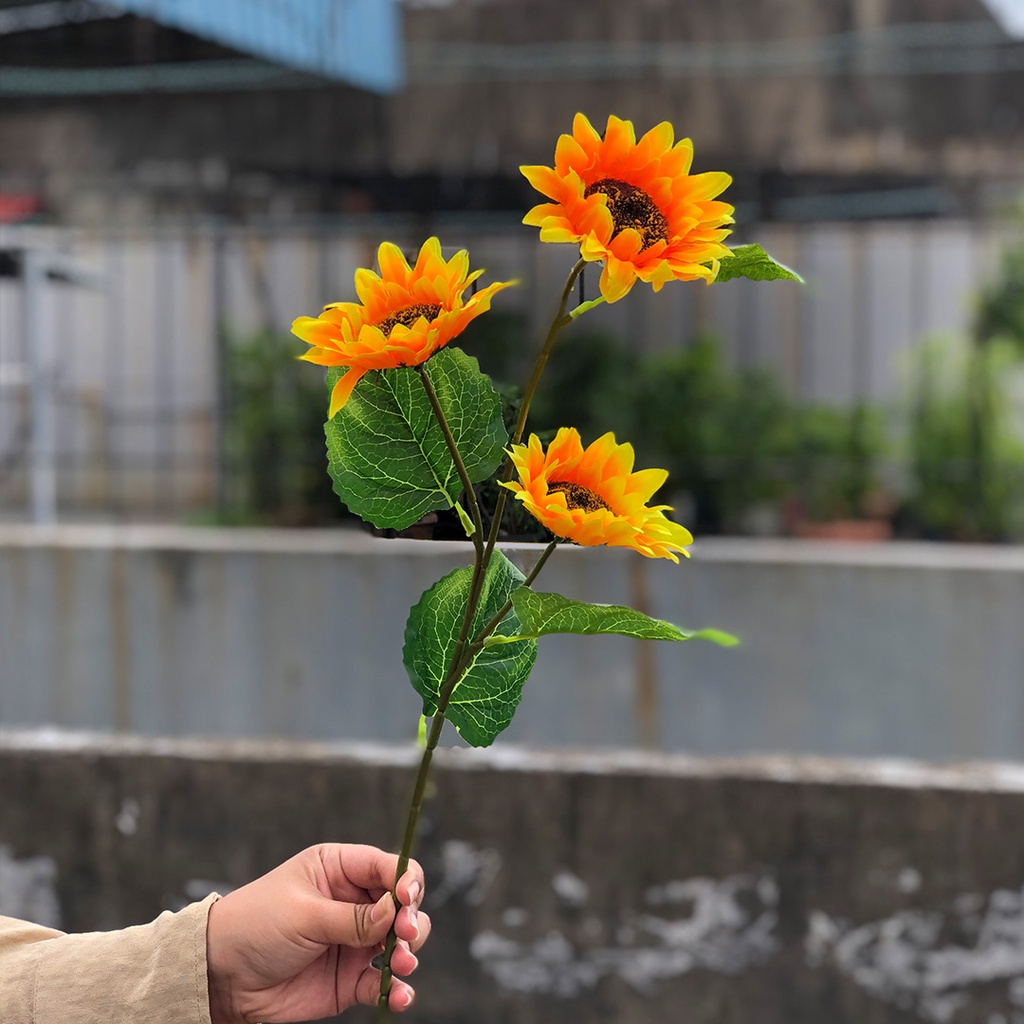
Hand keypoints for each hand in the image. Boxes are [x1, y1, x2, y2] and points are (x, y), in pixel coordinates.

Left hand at [206, 844, 429, 1022]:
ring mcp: (355, 941)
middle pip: (403, 905)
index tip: (406, 900)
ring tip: (399, 965)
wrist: (221, 977)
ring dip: (408, 953)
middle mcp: (354, 902)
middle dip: (411, 919)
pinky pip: (384, 982)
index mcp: (340, 869)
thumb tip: (395, 912)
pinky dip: (398, 989)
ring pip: (401, 942)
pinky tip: (399, 994)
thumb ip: (352, 917)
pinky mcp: (351, 979)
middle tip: (403, 936)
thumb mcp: (303, 914)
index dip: (405, 880)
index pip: (388, 867)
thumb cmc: (256, 925)